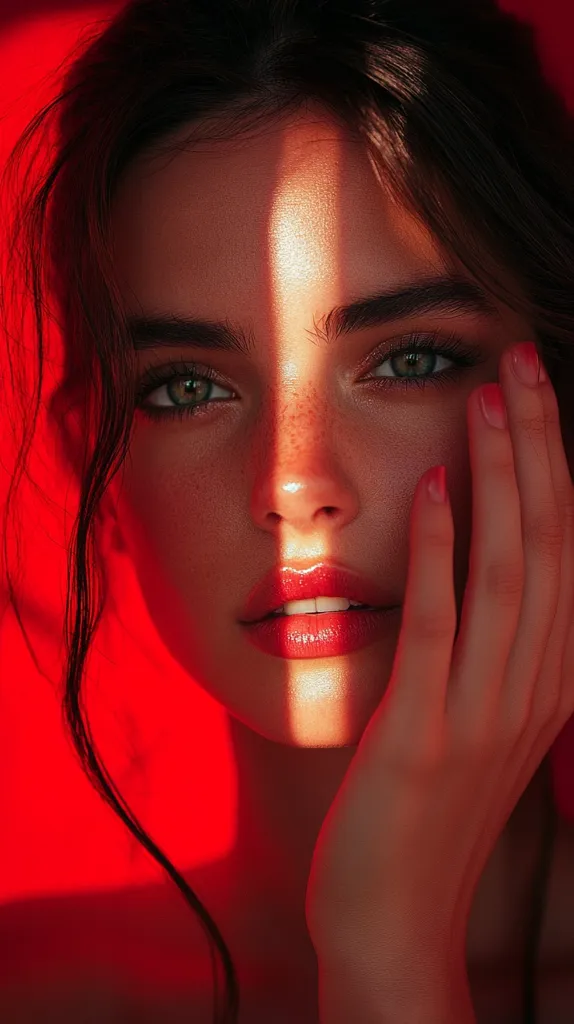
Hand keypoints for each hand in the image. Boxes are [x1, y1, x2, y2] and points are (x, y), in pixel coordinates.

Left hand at [305, 342, 573, 994]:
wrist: (395, 920)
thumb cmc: (426, 812)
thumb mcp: (480, 722)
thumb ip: (494, 651)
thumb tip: (486, 563)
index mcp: (551, 682)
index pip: (568, 552)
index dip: (558, 466)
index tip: (536, 391)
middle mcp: (534, 690)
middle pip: (551, 545)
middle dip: (540, 447)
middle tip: (520, 362)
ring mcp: (484, 713)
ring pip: (510, 573)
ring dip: (501, 480)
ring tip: (486, 401)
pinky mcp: (424, 734)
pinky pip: (441, 627)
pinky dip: (439, 553)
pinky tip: (431, 491)